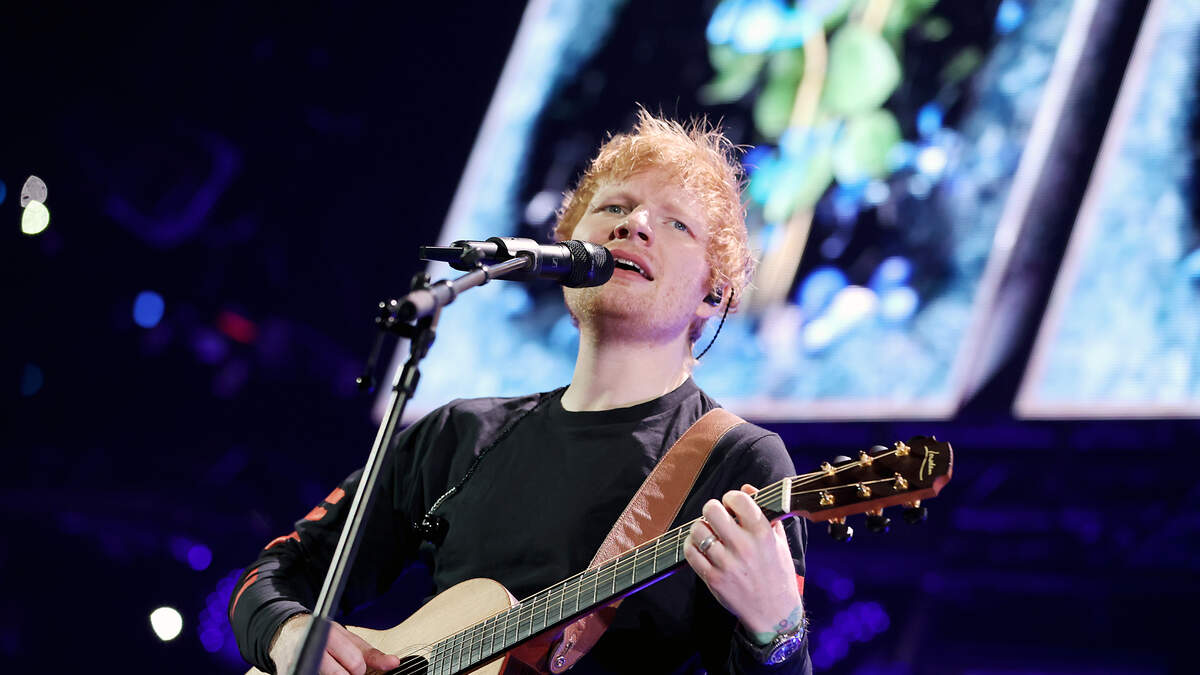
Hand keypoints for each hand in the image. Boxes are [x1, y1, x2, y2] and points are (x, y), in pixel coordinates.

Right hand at [269, 613, 400, 674]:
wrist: (289, 634)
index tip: (354, 665)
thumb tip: (394, 663)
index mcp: (330, 635)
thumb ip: (372, 654)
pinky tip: (321, 671)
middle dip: (346, 674)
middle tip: (340, 666)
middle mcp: (312, 648)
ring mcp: (300, 662)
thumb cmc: (324, 637)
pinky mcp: (292, 672)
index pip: (355, 663)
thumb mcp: (350, 640)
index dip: (357, 667)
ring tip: (330, 667)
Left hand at [683, 484, 803, 641]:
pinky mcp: (713, 579)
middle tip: (716, 516)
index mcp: (763, 534)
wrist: (774, 613)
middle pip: (713, 510)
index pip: (739, 500)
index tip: (731, 504)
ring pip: (698, 530)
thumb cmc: (778, 573)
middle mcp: (744, 547)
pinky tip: (700, 546)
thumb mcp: (778, 542)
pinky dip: (691, 545)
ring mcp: (726, 564)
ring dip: (701, 528)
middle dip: (712, 509)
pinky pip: (691, 552)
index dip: (731, 497)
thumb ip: (765, 512)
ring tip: (708, 533)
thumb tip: (747, 488)